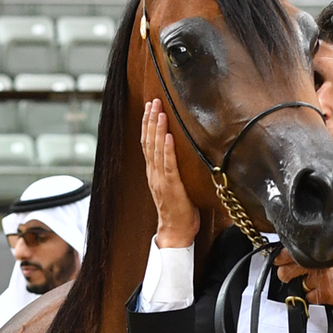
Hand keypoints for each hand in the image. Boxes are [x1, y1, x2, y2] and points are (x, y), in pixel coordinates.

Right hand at [141, 98, 199, 247]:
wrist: (176, 232)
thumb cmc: (180, 211)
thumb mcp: (176, 186)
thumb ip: (174, 171)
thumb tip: (184, 154)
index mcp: (154, 173)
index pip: (147, 144)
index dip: (147, 125)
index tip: (149, 107)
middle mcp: (154, 174)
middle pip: (149, 142)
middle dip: (151, 120)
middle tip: (154, 100)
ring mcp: (161, 180)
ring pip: (156, 150)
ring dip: (157, 128)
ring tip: (159, 111)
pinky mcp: (171, 187)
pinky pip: (168, 165)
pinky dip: (167, 150)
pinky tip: (167, 136)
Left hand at [275, 248, 332, 308]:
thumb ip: (321, 250)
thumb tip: (305, 249)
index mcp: (320, 250)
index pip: (289, 252)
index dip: (281, 257)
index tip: (278, 259)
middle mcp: (317, 264)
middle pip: (286, 271)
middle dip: (284, 274)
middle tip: (286, 274)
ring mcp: (319, 280)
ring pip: (298, 285)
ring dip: (303, 286)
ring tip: (314, 283)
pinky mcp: (323, 294)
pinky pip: (310, 297)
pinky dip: (314, 296)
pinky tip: (325, 291)